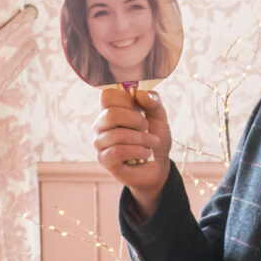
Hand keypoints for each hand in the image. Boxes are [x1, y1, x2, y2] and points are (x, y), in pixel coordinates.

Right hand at [95, 85, 172, 214]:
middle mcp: (101, 125)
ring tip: (151, 143)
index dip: (126, 99)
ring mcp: (100, 143)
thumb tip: (140, 94)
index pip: (107, 95)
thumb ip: (153, 102)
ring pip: (117, 134)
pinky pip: (118, 151)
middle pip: (110, 113)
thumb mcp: (160, 118)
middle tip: (146, 127)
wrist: (158, 166)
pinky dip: (137, 151)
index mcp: (110, 110)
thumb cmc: (154, 139)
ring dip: (142, 139)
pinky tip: (145, 152)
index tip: (139, 107)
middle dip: (136, 120)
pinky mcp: (104, 159)